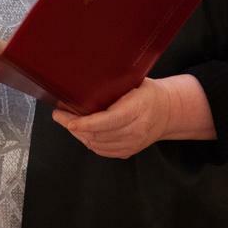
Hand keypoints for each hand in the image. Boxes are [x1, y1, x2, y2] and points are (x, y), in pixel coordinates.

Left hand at [52, 73, 215, 157]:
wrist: (168, 112)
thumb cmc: (147, 92)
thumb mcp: (135, 81)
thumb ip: (114, 83)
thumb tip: (86, 75)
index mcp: (138, 108)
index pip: (109, 120)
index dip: (87, 123)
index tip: (69, 120)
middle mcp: (137, 130)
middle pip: (99, 134)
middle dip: (75, 126)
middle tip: (59, 115)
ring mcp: (133, 143)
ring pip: (98, 144)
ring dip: (80, 134)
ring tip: (68, 121)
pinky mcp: (128, 152)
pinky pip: (102, 150)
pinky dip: (89, 141)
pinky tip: (82, 131)